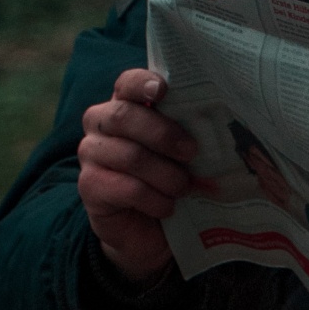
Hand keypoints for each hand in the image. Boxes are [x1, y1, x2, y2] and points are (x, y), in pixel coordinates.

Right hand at [78, 68, 211, 286]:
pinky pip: (127, 188)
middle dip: (163, 134)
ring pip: (130, 156)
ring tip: (183, 187)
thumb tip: (219, 124)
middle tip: (191, 151)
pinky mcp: (89, 187)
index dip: (142, 83)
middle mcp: (100, 123)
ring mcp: (91, 154)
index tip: (162, 91)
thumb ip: (188, 130)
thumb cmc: (168, 175)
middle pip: (124, 116)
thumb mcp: (180, 149)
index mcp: (125, 103)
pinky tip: (167, 206)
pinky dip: (155, 199)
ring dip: (166, 175)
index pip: (127, 83)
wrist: (145, 226)